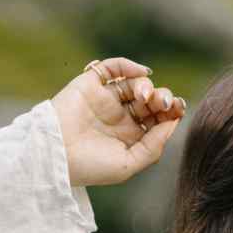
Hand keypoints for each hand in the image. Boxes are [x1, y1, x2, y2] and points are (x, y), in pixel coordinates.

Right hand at [51, 57, 186, 187]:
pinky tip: (142, 73)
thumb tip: (173, 123)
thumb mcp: (128, 164)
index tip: (178, 110)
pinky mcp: (91, 85)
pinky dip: (129, 66)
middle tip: (164, 103)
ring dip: (147, 86)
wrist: (54, 155)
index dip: (171, 112)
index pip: (157, 120)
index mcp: (131, 137)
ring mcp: (106, 100)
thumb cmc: (90, 167)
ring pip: (135, 84)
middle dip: (162, 99)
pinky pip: (113, 68)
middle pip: (150, 101)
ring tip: (145, 97)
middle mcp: (120, 117)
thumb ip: (153, 146)